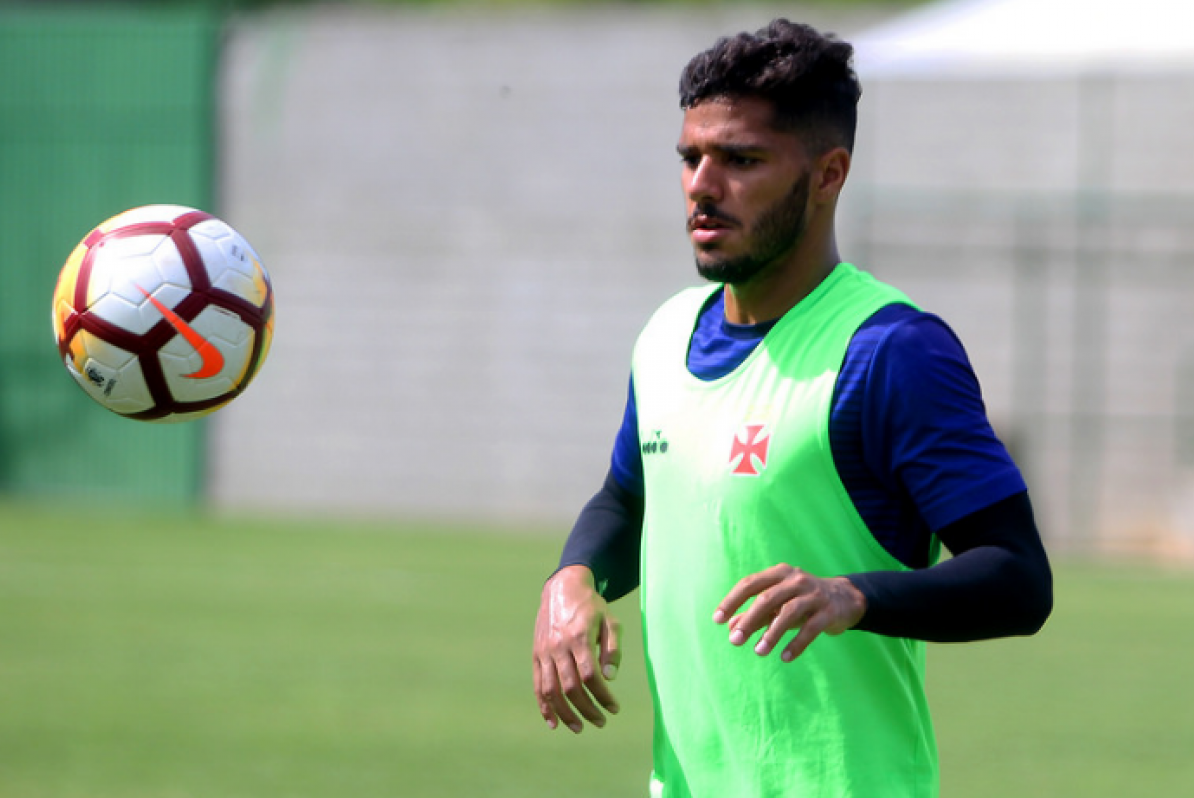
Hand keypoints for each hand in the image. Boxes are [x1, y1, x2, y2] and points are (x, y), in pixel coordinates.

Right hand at [532, 565, 621, 732]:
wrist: (562, 588)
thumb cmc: (592, 607)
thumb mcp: (611, 621)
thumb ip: (613, 649)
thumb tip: (610, 677)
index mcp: (580, 637)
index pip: (590, 676)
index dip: (603, 696)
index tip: (614, 708)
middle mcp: (559, 646)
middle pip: (571, 687)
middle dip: (587, 709)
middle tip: (602, 722)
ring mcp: (545, 651)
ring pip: (552, 690)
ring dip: (565, 713)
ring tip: (580, 728)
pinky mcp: (536, 654)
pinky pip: (538, 685)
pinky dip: (544, 706)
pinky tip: (554, 723)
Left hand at [713, 564, 865, 661]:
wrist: (845, 598)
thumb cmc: (803, 600)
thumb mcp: (778, 604)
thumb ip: (756, 614)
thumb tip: (731, 628)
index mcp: (779, 574)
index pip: (750, 584)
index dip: (732, 601)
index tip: (717, 620)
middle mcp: (795, 580)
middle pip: (767, 598)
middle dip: (749, 620)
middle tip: (734, 641)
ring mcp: (814, 594)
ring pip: (789, 612)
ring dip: (772, 633)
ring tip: (758, 652)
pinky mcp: (829, 611)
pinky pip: (811, 628)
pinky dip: (797, 643)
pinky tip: (784, 658)